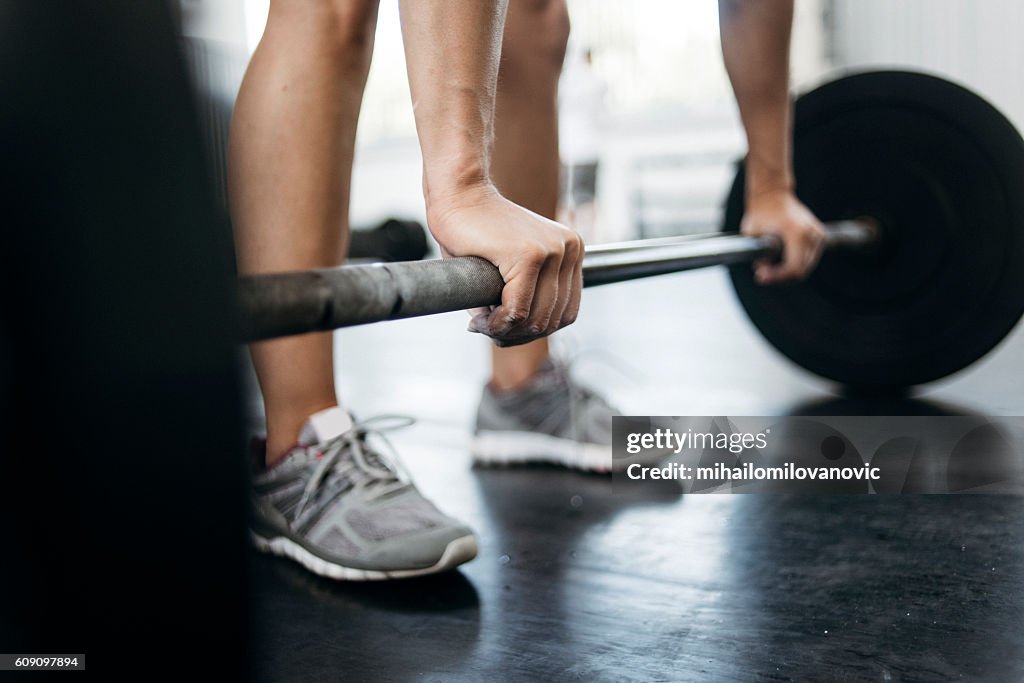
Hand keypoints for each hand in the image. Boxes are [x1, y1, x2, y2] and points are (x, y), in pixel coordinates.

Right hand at [427, 184, 583, 346]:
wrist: (457, 196)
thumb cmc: (475, 233)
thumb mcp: (509, 271)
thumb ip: (521, 301)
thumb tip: (516, 338)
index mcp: (571, 251)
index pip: (565, 312)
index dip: (534, 331)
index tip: (503, 330)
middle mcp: (570, 248)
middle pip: (553, 320)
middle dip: (519, 335)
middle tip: (488, 330)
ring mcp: (553, 250)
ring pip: (536, 319)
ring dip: (506, 332)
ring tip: (482, 325)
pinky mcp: (530, 254)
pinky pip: (518, 309)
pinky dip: (498, 323)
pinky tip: (480, 320)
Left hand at [741, 189, 825, 283]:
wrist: (772, 194)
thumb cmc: (760, 212)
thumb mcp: (752, 235)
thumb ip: (759, 256)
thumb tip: (763, 272)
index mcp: (797, 233)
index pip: (794, 268)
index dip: (777, 277)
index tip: (760, 277)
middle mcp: (811, 233)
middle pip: (801, 271)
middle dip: (781, 277)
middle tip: (762, 274)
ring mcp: (818, 234)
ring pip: (806, 267)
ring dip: (788, 271)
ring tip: (769, 266)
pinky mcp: (819, 235)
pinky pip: (809, 258)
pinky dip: (796, 263)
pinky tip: (780, 260)